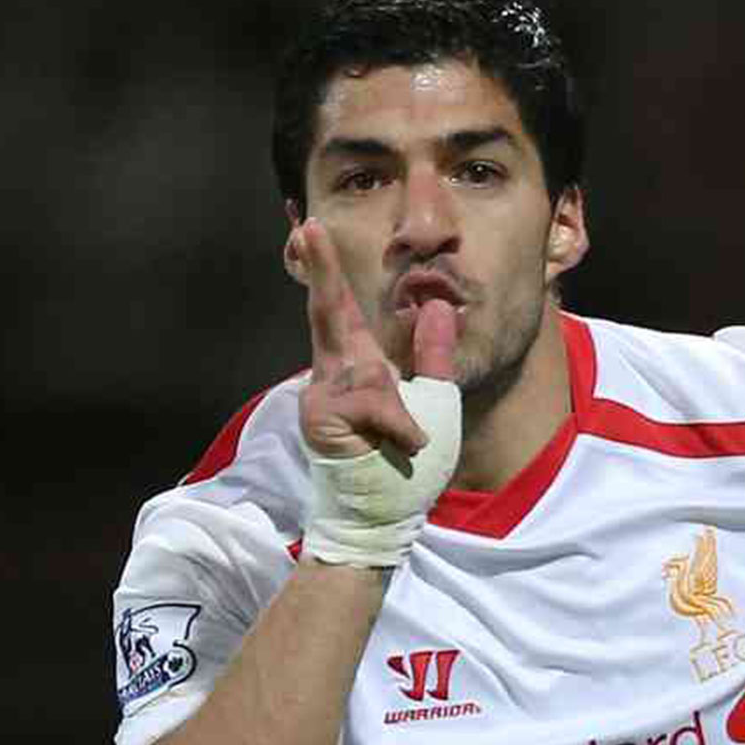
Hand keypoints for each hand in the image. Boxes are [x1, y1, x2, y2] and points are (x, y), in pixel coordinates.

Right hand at [293, 219, 456, 458]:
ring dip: (397, 408)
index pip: (341, 309)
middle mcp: (334, 374)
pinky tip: (406, 445)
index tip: (312, 229)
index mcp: (357, 365)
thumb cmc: (403, 465)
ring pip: (371, 376)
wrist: (381, 516)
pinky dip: (398, 425)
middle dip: (320, 272)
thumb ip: (432, 357)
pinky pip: (372, 406)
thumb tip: (437, 306)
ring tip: (409, 440)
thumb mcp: (434, 403)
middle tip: (308, 228)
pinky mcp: (322, 420)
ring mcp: (323, 397)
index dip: (326, 269)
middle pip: (326, 314)